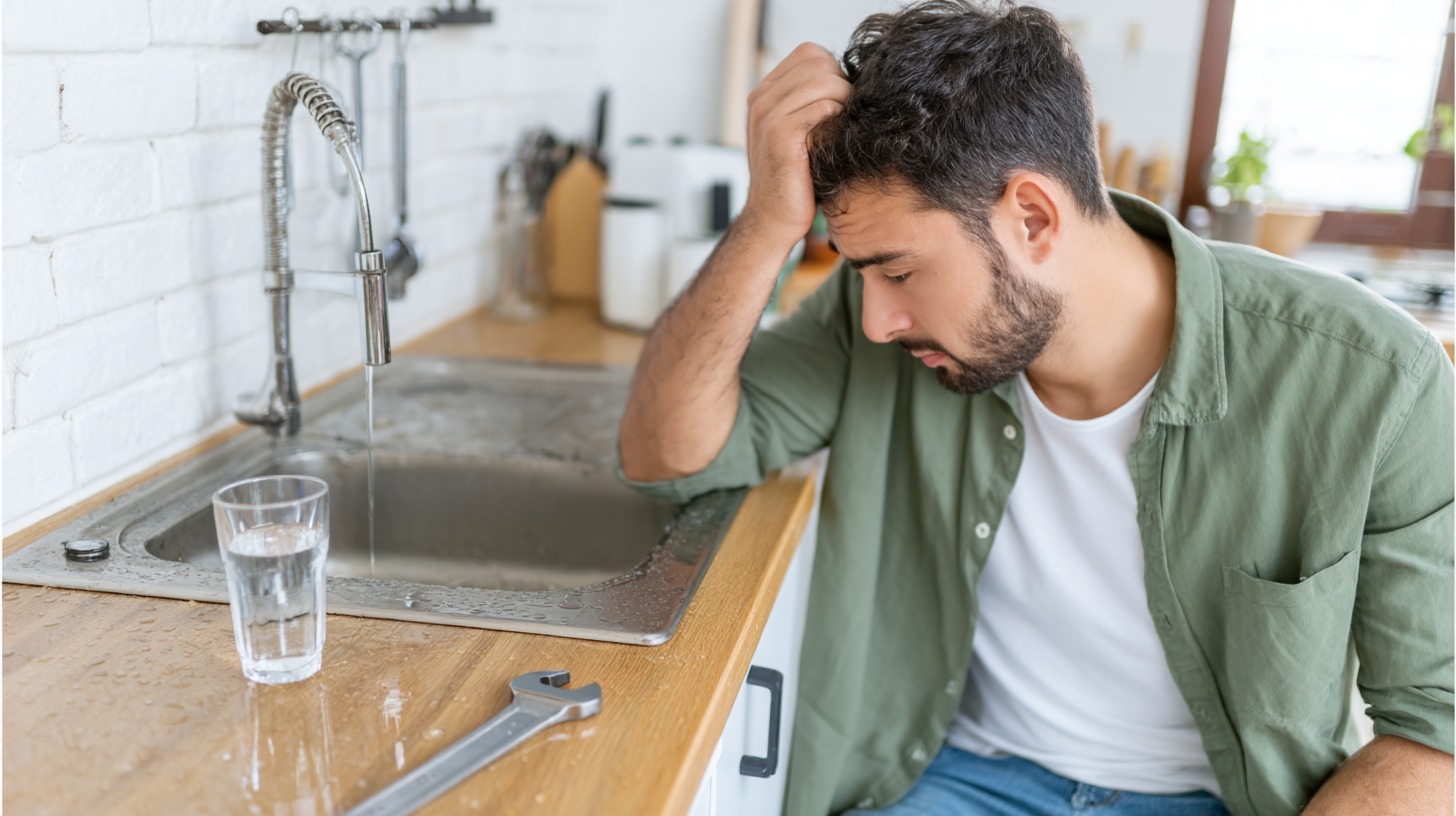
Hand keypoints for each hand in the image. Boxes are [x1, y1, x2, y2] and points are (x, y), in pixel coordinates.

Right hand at [741, 42, 851, 247]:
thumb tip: (846, 80)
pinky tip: (838, 139)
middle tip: (849, 115)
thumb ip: (808, 103)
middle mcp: (760, 100)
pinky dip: (838, 119)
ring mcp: (767, 116)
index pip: (809, 54)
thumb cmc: (792, 180)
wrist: (773, 220)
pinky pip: (822, 107)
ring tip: (845, 126)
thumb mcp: (795, 134)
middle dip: (843, 85)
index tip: (841, 102)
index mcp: (763, 94)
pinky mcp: (779, 135)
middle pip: (819, 63)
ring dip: (844, 101)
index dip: (834, 72)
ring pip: (823, 81)